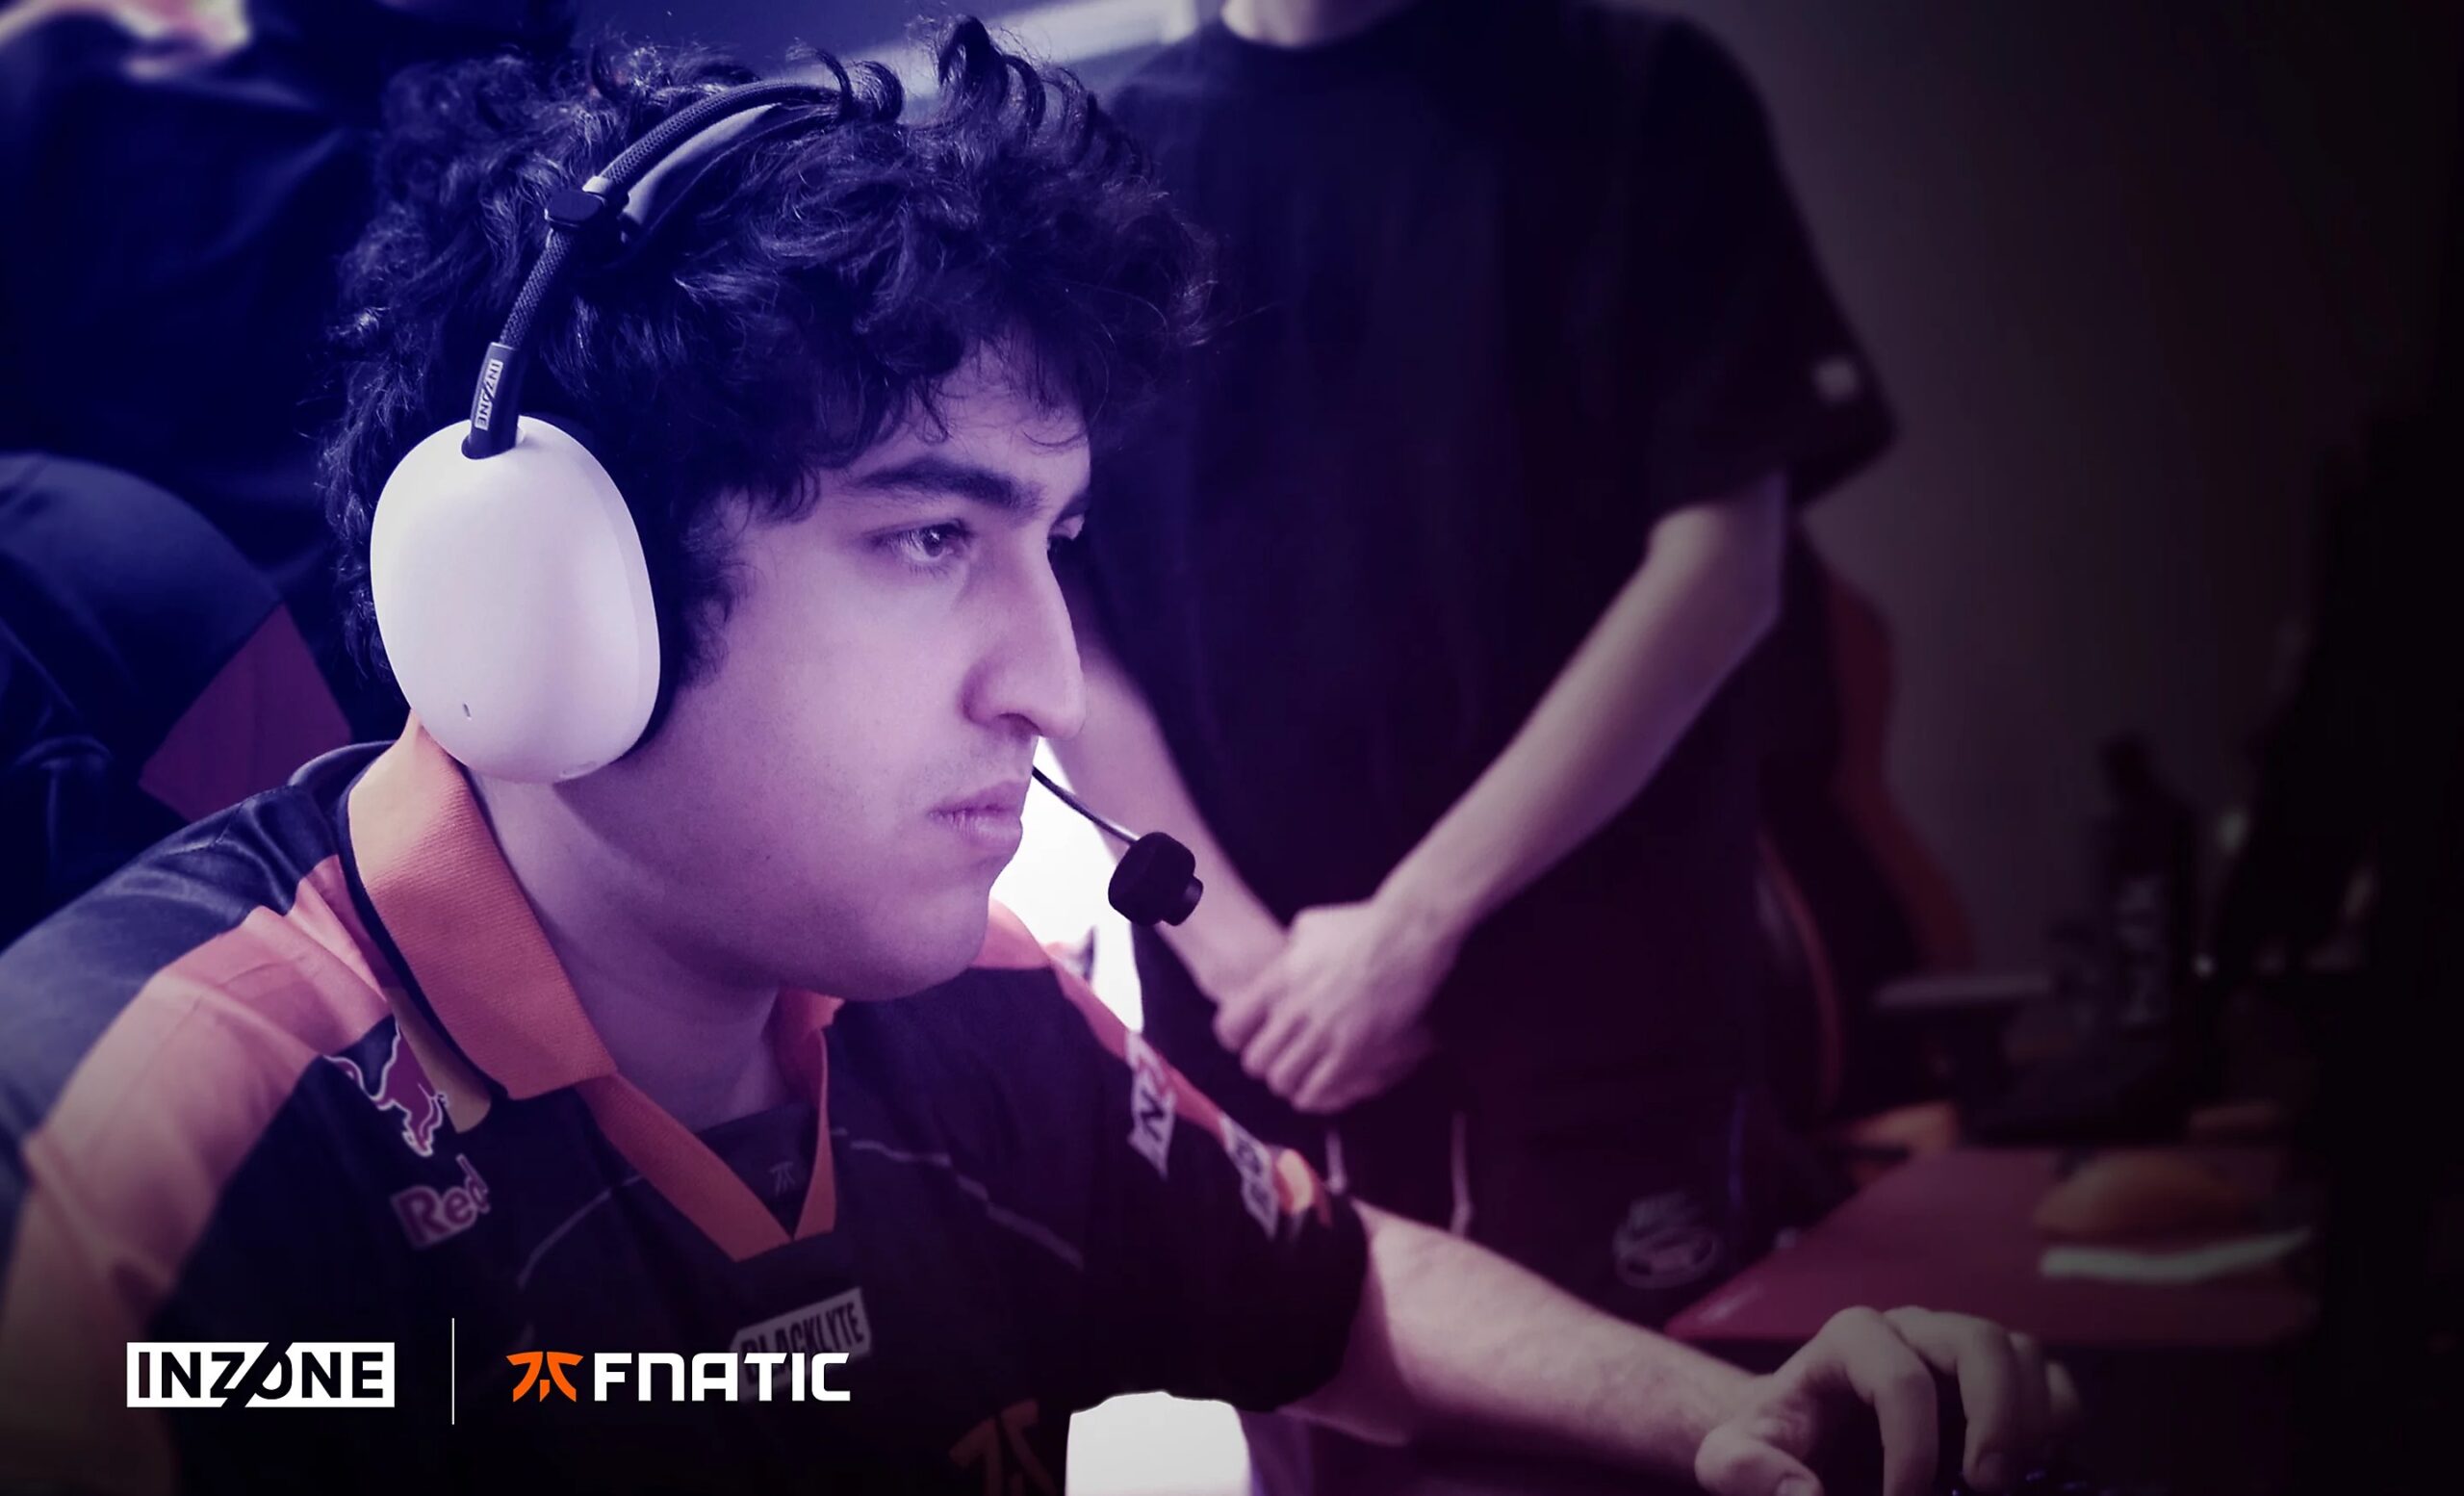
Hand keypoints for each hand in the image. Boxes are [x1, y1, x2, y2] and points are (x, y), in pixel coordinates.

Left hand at [1214, 898, 1460, 1113]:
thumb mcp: (1311, 926)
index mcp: (1277, 980)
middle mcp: (1293, 1009)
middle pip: (1256, 1061)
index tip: (1252, 1039)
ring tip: (1303, 1076)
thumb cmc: (1363, 925)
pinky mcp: (1353, 1051)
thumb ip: (1289, 950)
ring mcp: (1323, 1033)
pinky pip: (1317, 1090)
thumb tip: (1284, 958)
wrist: (1408, 934)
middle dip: (1266, 1064)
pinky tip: (1322, 1087)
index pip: (1230, 1028)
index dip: (1238, 1039)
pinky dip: (1314, 1095)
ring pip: (1283, 1081)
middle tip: (1282, 1060)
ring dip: (1291, 1082)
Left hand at [1693, 1307, 2079, 1495]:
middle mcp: (1914, 1330)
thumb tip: (1806, 1494)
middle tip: (1988, 1486)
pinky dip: (2057, 1423)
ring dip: (2032, 1419)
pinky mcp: (1997, 1381)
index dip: (1912, 1447)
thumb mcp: (1733, 1459)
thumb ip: (1748, 1473)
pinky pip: (2050, 1382)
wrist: (1797, 1434)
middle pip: (1979, 1341)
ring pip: (2022, 1353)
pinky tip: (2032, 1470)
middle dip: (1996, 1414)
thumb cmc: (1772, 1440)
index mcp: (1852, 1339)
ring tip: (2008, 1482)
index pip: (1899, 1378)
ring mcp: (1960, 1350)